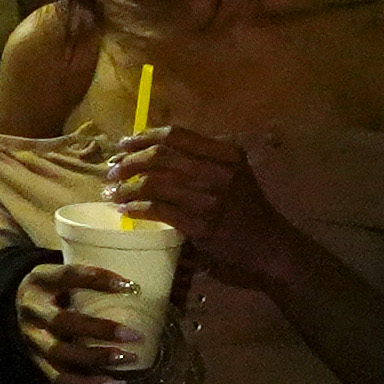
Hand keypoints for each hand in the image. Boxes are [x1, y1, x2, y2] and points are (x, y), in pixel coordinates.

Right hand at [11, 254, 136, 383]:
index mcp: (39, 282)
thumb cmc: (54, 289)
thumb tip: (138, 280)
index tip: (129, 286)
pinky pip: (61, 379)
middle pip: (62, 322)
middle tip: (135, 335)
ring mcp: (33, 340)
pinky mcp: (38, 363)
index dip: (96, 279)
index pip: (66, 276)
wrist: (18, 307)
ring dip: (97, 358)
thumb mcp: (62, 274)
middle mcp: (32, 311)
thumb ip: (90, 276)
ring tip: (129, 358)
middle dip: (100, 329)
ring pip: (61, 353)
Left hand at [112, 124, 271, 267]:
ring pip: (156, 184)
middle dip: (129, 161)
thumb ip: (201, 159)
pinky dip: (137, 209)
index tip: (123, 144)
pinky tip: (126, 210)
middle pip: (161, 156)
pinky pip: (160, 211)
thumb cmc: (246, 208)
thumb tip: (148, 150)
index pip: (176, 135)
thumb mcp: (232, 173)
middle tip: (112, 170)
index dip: (144, 137)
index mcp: (226, 154)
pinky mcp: (203, 226)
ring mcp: (212, 199)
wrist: (271, 247)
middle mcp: (220, 172)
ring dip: (127, 187)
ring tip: (112, 191)